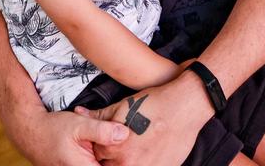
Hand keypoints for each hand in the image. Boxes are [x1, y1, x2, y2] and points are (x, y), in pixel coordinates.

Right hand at [13, 109, 128, 165]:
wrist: (30, 132)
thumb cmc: (53, 128)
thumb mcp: (79, 124)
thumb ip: (102, 130)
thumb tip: (125, 134)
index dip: (123, 162)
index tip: (131, 152)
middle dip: (117, 159)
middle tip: (126, 146)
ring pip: (102, 165)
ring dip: (108, 159)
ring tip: (111, 144)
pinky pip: (94, 164)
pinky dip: (101, 158)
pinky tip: (102, 148)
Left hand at [84, 72, 208, 165]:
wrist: (185, 106)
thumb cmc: (155, 104)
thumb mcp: (122, 107)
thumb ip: (98, 116)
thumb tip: (79, 113)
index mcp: (114, 148)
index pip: (97, 155)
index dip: (103, 146)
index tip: (112, 140)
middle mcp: (127, 163)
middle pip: (111, 165)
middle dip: (115, 157)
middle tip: (130, 143)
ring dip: (129, 161)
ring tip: (140, 146)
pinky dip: (145, 162)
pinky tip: (150, 151)